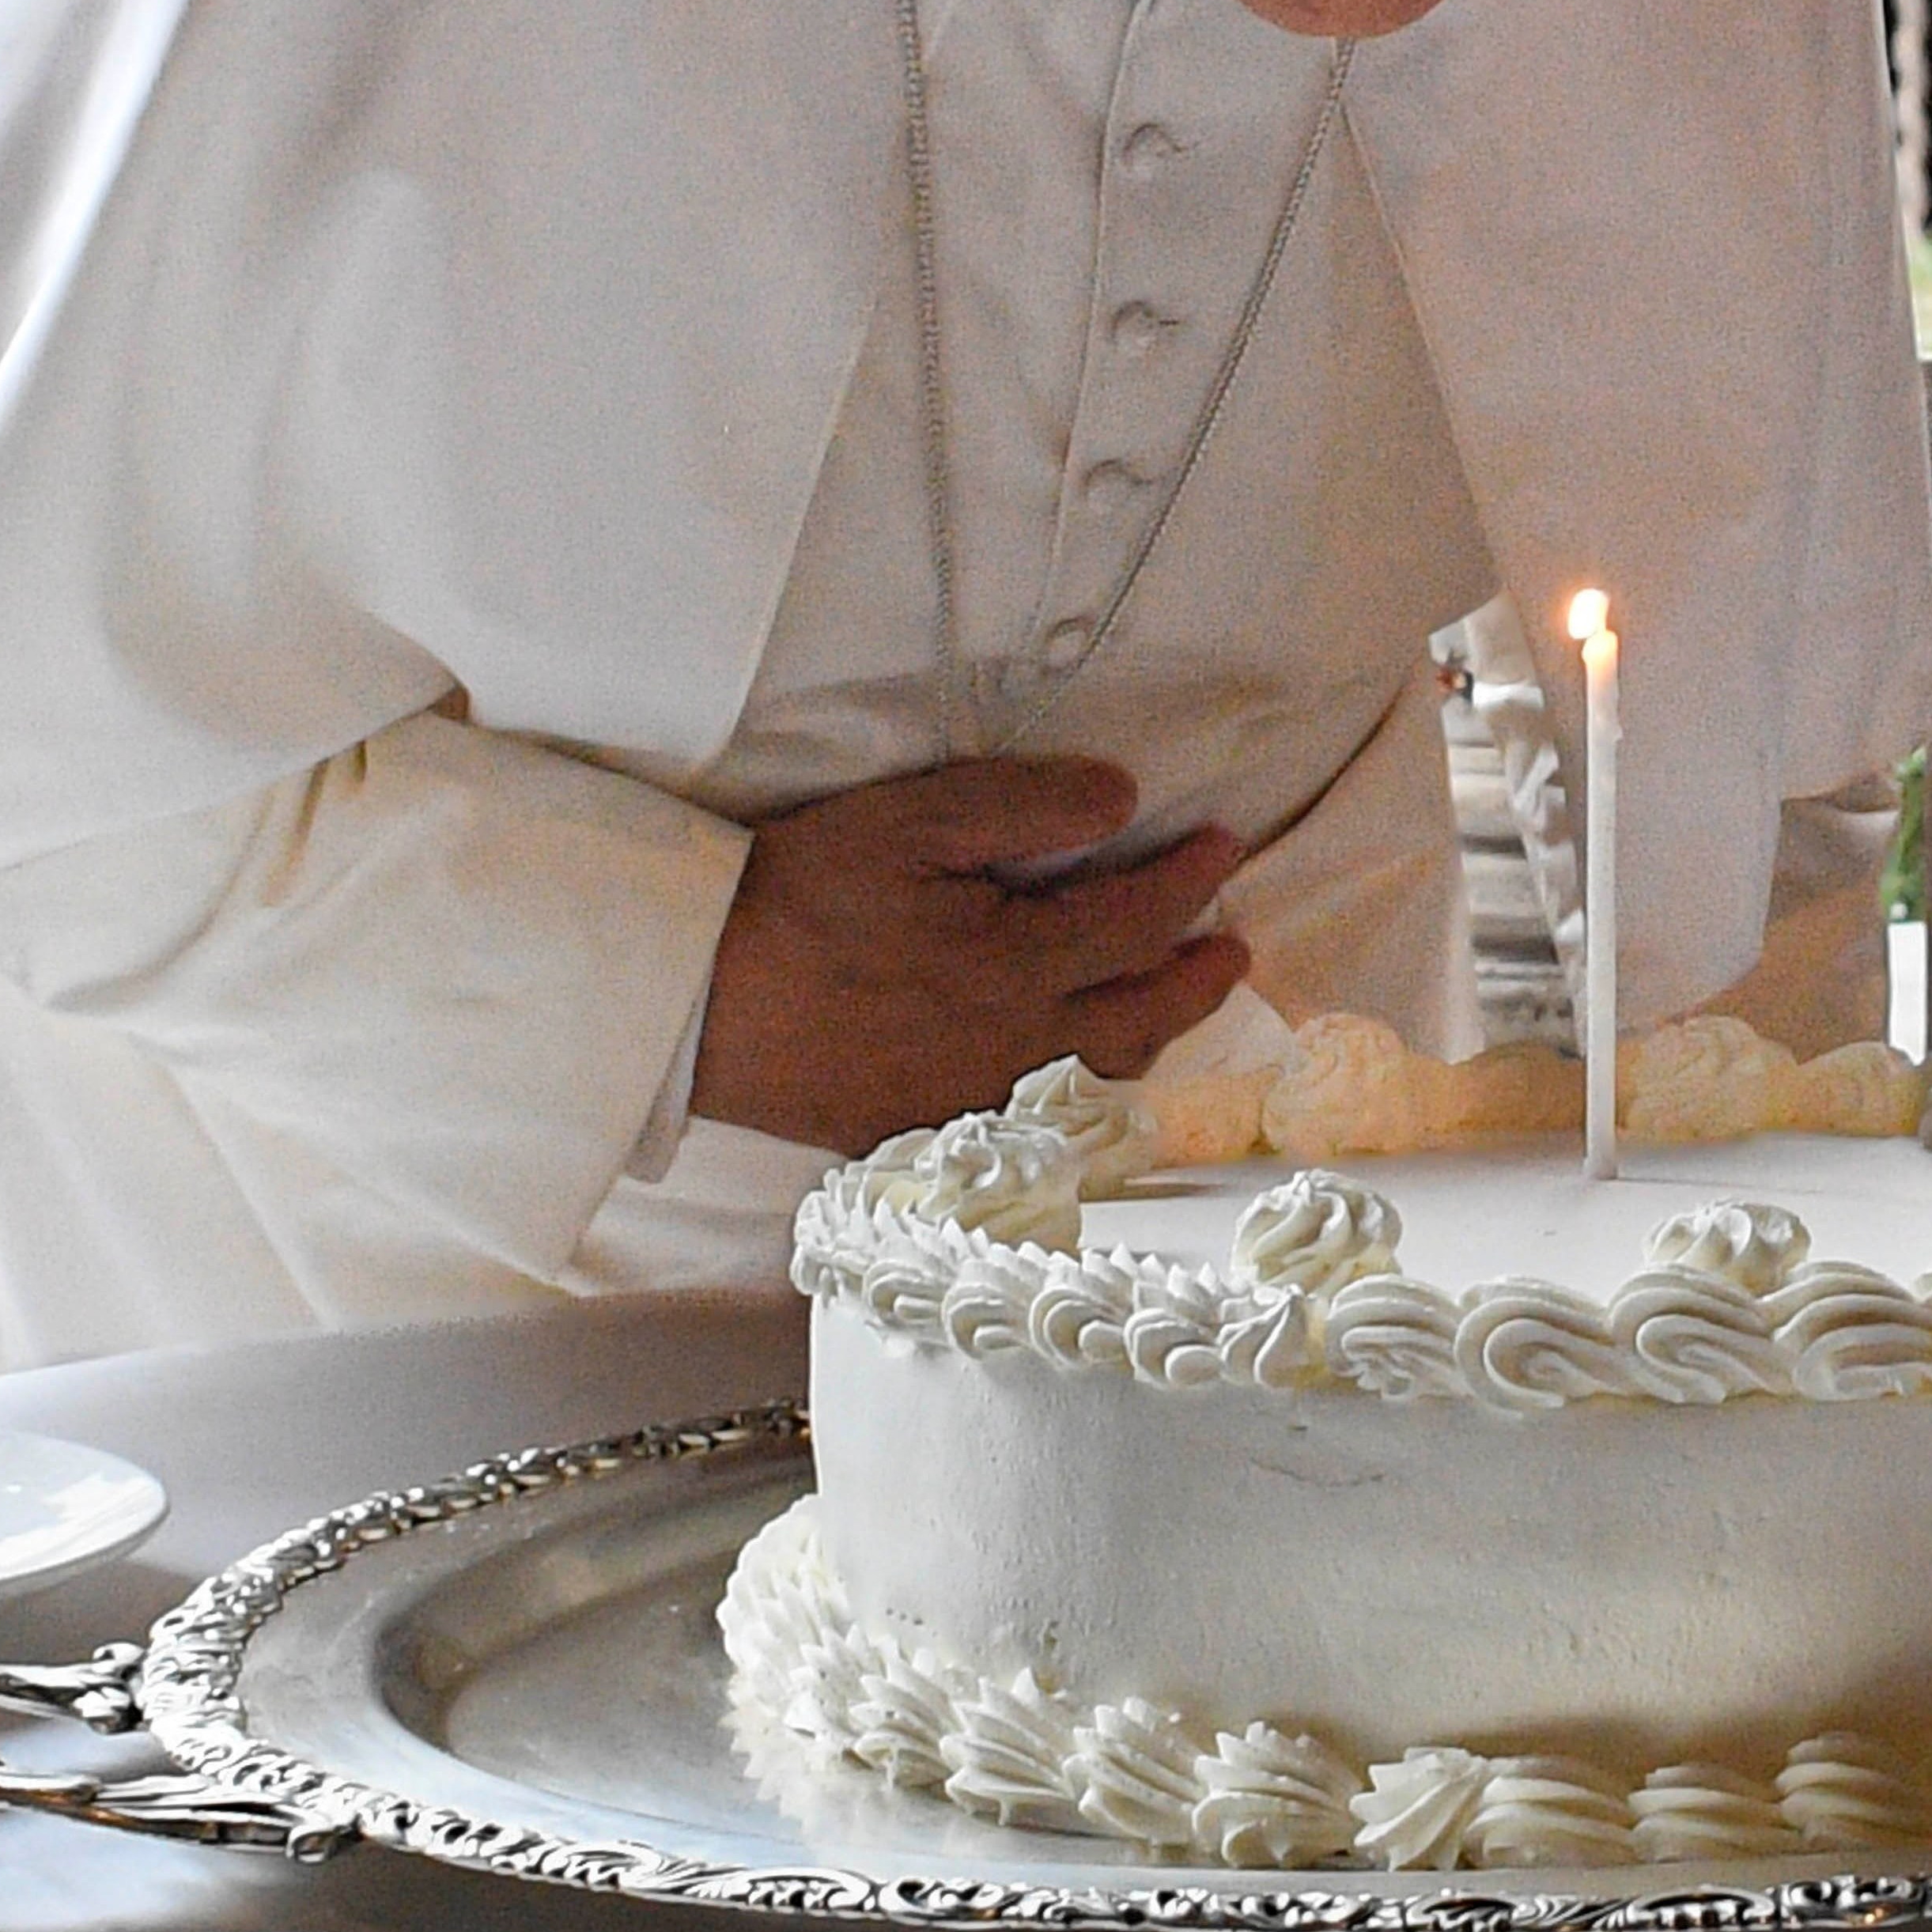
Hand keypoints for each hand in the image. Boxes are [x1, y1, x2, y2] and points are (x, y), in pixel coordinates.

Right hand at [688, 756, 1248, 1156]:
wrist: (696, 1001)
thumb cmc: (797, 897)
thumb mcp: (910, 821)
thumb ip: (1024, 807)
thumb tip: (1123, 800)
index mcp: (1016, 963)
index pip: (1139, 921)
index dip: (1192, 880)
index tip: (1226, 847)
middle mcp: (1013, 1044)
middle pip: (1141, 1017)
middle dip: (1200, 979)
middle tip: (1235, 948)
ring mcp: (972, 1099)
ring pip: (1099, 1078)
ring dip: (1156, 1040)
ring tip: (1176, 1008)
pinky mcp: (926, 1130)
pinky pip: (1038, 1122)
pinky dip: (1086, 1094)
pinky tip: (1083, 1074)